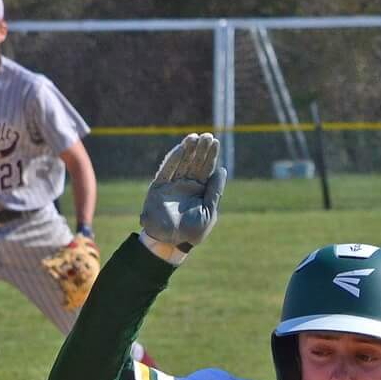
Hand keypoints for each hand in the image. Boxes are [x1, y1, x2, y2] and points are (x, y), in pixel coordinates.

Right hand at [139, 132, 226, 254]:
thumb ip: (215, 192)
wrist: (169, 243)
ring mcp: (172, 185)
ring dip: (187, 150)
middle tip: (206, 136)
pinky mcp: (158, 187)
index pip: (207, 169)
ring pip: (181, 163)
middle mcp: (186, 185)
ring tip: (194, 137)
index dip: (211, 155)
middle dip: (200, 149)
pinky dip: (173, 159)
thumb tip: (222, 170)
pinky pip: (166, 170)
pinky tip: (180, 149)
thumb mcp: (209, 212)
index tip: (215, 141)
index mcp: (200, 191)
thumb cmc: (191, 232)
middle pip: (194, 162)